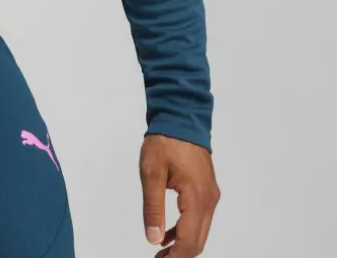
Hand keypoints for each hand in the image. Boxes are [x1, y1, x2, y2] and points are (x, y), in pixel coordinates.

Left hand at [140, 134, 219, 256]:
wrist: (181, 118)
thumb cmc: (165, 141)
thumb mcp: (151, 173)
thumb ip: (152, 207)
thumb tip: (153, 239)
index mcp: (196, 197)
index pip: (189, 240)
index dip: (175, 257)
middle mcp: (208, 200)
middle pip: (198, 241)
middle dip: (180, 255)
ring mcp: (210, 195)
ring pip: (200, 231)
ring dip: (183, 245)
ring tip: (161, 253)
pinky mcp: (206, 190)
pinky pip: (199, 218)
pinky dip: (185, 230)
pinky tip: (168, 234)